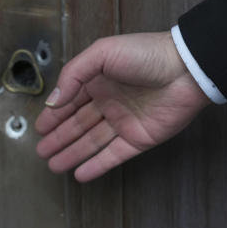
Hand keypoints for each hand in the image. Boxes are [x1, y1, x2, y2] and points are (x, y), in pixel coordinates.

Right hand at [35, 32, 209, 181]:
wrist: (186, 69)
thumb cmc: (145, 54)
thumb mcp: (102, 53)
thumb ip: (74, 74)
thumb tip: (53, 99)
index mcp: (99, 80)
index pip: (70, 101)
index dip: (54, 115)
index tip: (39, 129)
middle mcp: (109, 102)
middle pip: (78, 124)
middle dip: (59, 138)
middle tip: (42, 152)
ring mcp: (124, 122)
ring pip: (92, 142)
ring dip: (72, 153)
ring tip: (54, 165)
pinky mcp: (139, 139)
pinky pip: (113, 155)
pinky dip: (97, 166)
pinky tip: (81, 174)